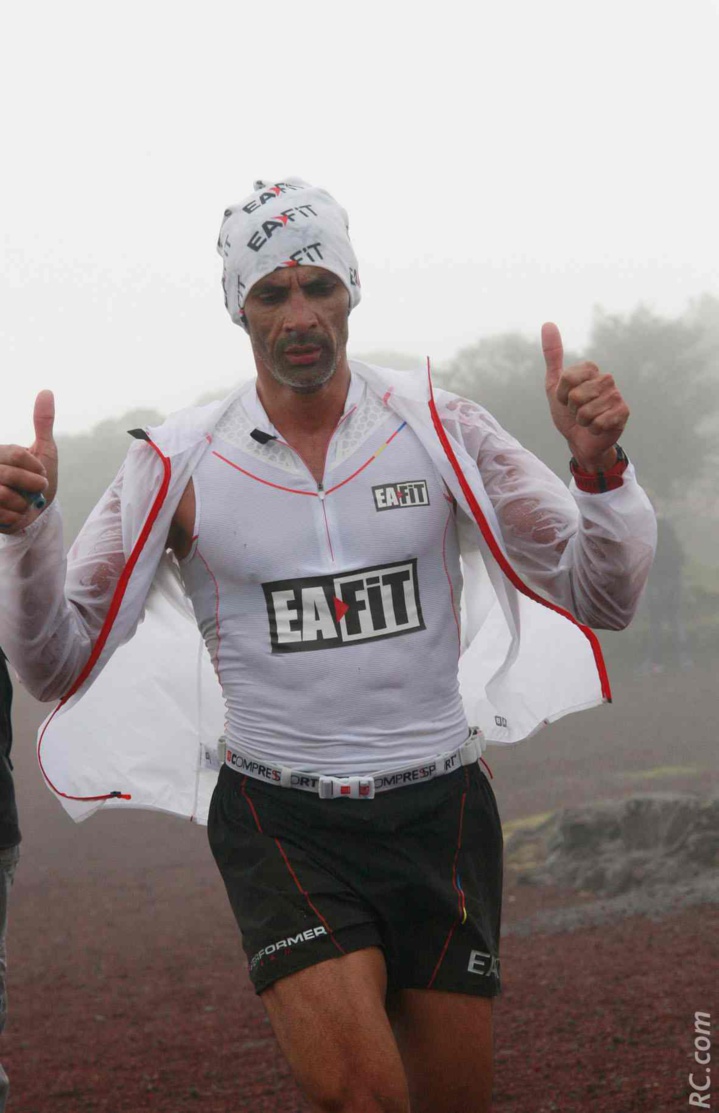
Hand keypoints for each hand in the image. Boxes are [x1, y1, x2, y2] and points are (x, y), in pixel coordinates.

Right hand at [0, 391, 57, 532]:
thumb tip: (46, 391)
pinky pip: (2, 515)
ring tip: (23, 502)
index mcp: (0, 452)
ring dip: (23, 503)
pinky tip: (13, 514)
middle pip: (9, 475)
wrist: (35, 513)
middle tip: (37, 489)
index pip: (17, 454)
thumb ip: (43, 423)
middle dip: (33, 486)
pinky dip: (15, 518)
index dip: (36, 468)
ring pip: (3, 495)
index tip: (41, 474)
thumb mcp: (44, 451)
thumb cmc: (38, 480)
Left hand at [542, 322, 628, 471]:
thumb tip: (548, 323)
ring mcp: (616, 395)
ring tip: (587, 420)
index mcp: (590, 369)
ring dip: (582, 421)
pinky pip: (599, 422)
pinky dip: (593, 429)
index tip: (564, 399)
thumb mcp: (554, 385)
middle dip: (571, 409)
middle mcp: (606, 378)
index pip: (567, 378)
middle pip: (576, 395)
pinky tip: (597, 428)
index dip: (560, 394)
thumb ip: (552, 355)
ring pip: (586, 411)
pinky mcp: (624, 412)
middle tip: (577, 411)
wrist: (579, 439)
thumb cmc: (567, 413)